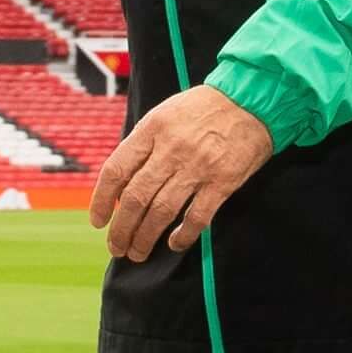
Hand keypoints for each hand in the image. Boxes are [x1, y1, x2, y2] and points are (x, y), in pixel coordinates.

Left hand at [90, 87, 274, 262]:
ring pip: (161, 211)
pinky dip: (183, 235)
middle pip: (136, 197)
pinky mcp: (223, 181)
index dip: (102, 201)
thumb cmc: (204, 108)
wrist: (253, 99)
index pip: (116, 170)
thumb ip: (143, 144)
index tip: (98, 221)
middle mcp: (171, 148)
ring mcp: (198, 166)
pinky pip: (197, 217)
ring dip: (145, 237)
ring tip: (138, 253)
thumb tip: (121, 183)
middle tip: (117, 247)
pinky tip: (174, 244)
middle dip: (122, 229)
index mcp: (152, 128)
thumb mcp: (165, 113)